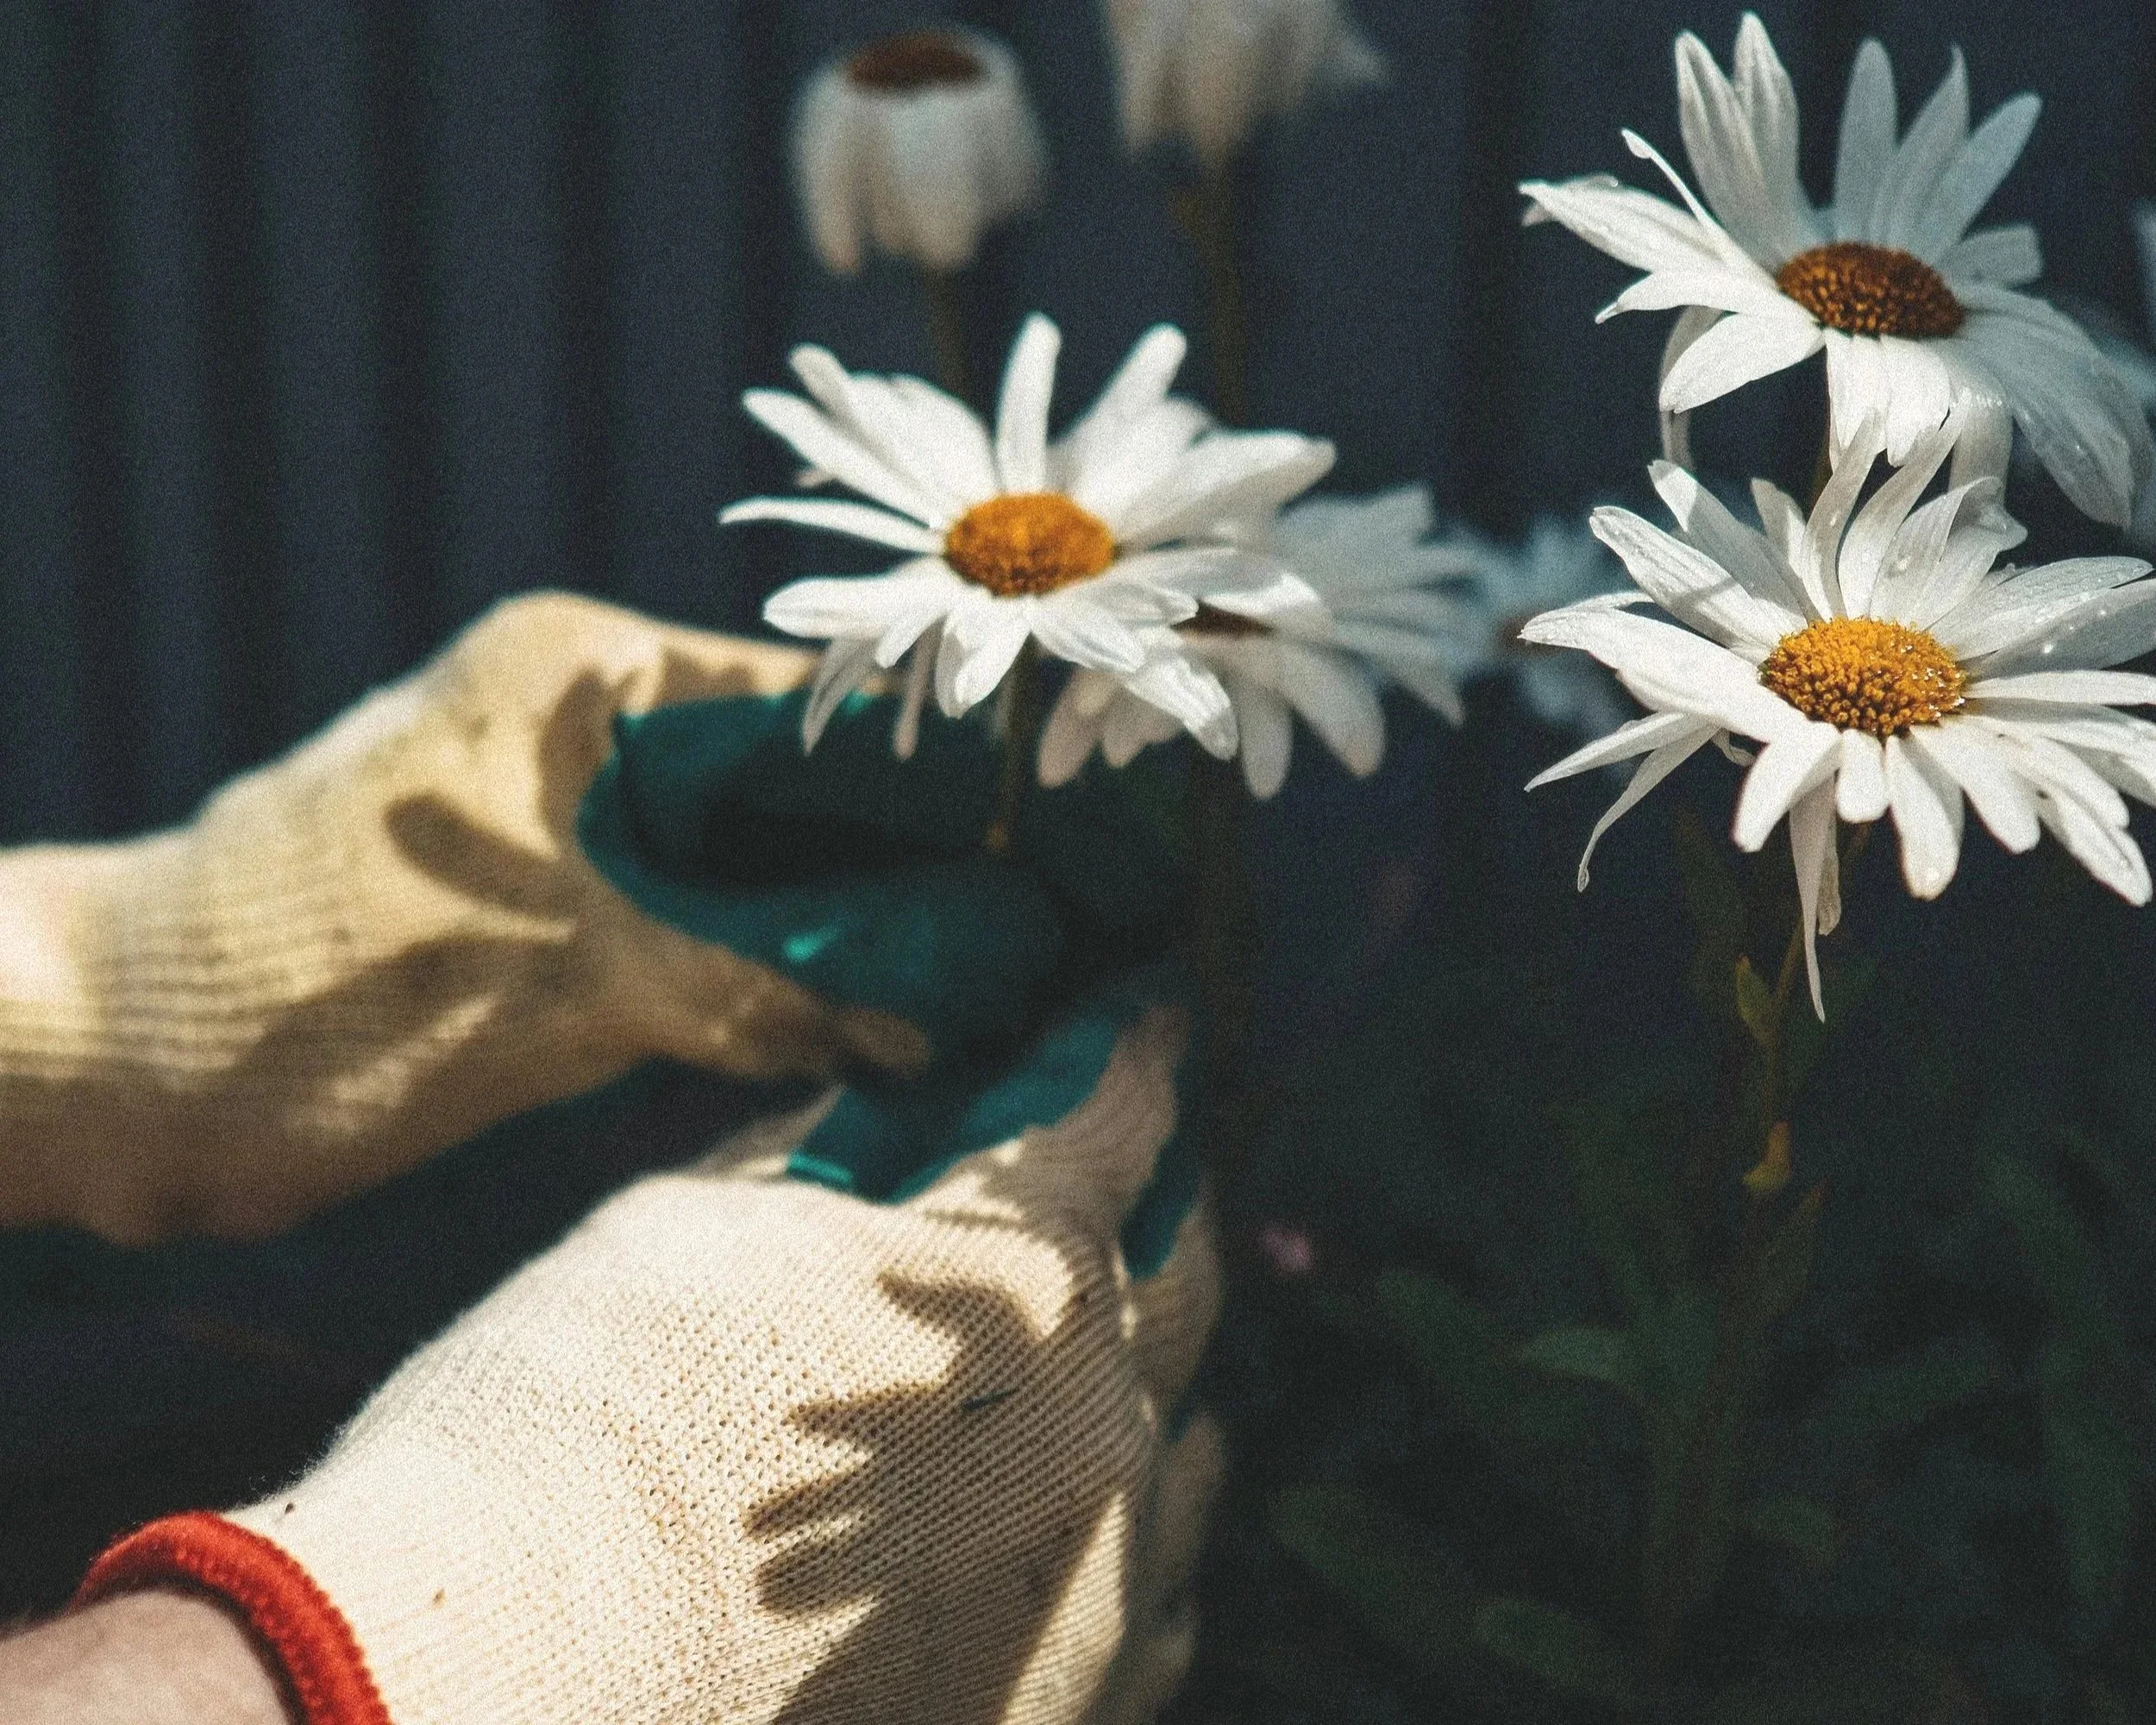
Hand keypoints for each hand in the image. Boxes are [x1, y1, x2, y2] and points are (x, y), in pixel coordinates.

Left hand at [0, 592, 1177, 1243]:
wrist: (106, 1069)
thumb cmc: (298, 995)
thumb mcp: (556, 981)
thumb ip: (756, 976)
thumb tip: (940, 1011)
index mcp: (593, 680)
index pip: (834, 703)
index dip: (969, 765)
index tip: (1089, 817)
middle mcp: (597, 727)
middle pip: (816, 782)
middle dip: (939, 854)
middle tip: (1083, 917)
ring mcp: (580, 821)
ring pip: (774, 862)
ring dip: (873, 922)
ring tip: (1021, 977)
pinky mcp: (562, 913)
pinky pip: (717, 930)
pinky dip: (796, 974)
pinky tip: (895, 1021)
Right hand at [79, 984, 1221, 1724]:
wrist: (495, 1689)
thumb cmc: (571, 1419)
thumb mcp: (684, 1232)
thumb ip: (814, 1167)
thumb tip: (871, 1118)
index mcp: (1023, 1276)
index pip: (1118, 1125)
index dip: (1133, 1060)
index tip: (1151, 1022)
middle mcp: (1101, 1427)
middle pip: (1185, 1280)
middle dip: (1166, 1206)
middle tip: (1145, 1176)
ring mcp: (1101, 1591)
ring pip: (1185, 1448)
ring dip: (1153, 1376)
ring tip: (1119, 1349)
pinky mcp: (1070, 1714)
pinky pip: (1157, 1602)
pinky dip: (1132, 1533)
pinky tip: (1089, 1521)